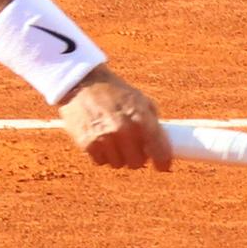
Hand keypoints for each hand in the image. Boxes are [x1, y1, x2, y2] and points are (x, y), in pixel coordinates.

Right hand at [56, 65, 173, 170]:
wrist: (83, 82)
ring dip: (118, 155)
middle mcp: (123, 130)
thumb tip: (163, 144)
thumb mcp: (140, 99)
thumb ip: (152, 122)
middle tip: (133, 146)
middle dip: (137, 156)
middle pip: (137, 163)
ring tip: (113, 138)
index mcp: (141, 118)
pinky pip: (100, 161)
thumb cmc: (114, 91)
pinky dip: (102, 154)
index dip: (163, 161)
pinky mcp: (87, 144)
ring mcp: (105, 138)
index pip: (159, 151)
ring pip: (118, 164)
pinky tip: (100, 138)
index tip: (163, 164)